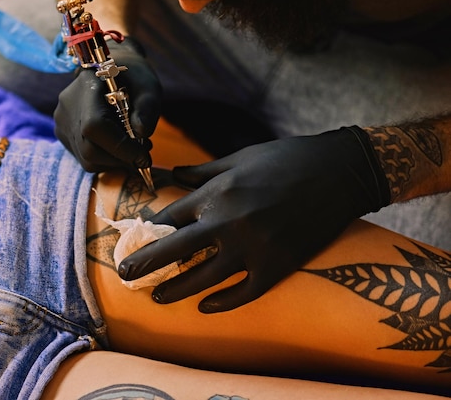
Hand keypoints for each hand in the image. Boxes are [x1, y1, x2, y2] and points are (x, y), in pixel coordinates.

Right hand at [53, 37, 161, 171]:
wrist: (110, 72)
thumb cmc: (133, 79)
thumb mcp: (148, 87)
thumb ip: (148, 108)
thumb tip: (142, 132)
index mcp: (87, 86)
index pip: (94, 126)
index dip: (119, 147)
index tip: (142, 154)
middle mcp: (67, 106)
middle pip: (88, 149)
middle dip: (120, 158)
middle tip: (142, 156)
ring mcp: (61, 123)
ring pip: (86, 159)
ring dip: (114, 162)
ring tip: (133, 149)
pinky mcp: (63, 135)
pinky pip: (83, 158)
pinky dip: (105, 160)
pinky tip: (118, 146)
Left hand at [118, 127, 389, 312]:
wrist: (339, 171)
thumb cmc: (286, 158)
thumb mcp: (239, 157)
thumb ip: (203, 171)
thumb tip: (173, 175)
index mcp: (217, 193)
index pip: (170, 218)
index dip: (149, 232)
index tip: (134, 241)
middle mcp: (229, 222)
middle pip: (175, 250)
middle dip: (145, 264)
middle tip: (125, 275)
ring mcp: (253, 247)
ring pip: (203, 278)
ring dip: (176, 290)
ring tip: (157, 299)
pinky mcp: (277, 266)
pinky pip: (243, 293)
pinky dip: (222, 303)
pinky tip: (205, 307)